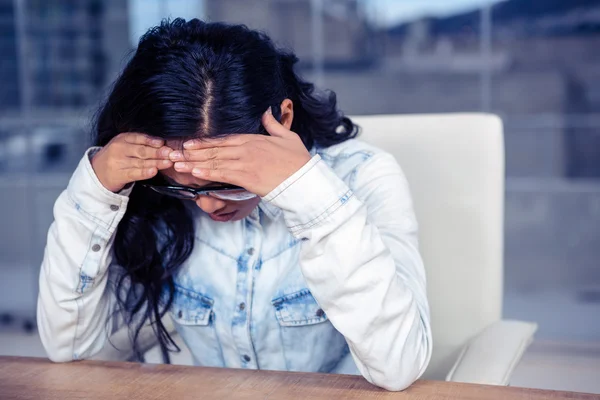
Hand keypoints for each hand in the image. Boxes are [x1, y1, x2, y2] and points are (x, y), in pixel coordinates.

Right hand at [91, 133, 173, 192]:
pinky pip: (134, 173)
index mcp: (122, 138)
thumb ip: (139, 143)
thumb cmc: (116, 157)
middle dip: (157, 152)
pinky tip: (154, 171)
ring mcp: (118, 162)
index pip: (138, 138)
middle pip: (141, 150)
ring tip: (168, 163)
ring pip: (140, 162)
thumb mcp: (124, 145)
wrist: (97, 172)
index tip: (163, 142)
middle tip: (170, 153)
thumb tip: (162, 143)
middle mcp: (119, 149)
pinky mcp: (119, 175)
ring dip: (156, 163)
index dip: (152, 140)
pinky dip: (145, 172)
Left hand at [169, 108, 311, 196]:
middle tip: (173, 152)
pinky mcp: (245, 177)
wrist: (304, 179)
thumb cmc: (298, 161)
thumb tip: (267, 111)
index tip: (190, 143)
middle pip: (214, 149)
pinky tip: (193, 171)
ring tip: (177, 163)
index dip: (205, 142)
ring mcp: (245, 162)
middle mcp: (246, 149)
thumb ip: (274, 125)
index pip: (224, 139)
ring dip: (194, 162)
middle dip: (192, 151)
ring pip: (214, 161)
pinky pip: (222, 174)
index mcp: (254, 139)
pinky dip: (207, 172)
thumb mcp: (287, 137)